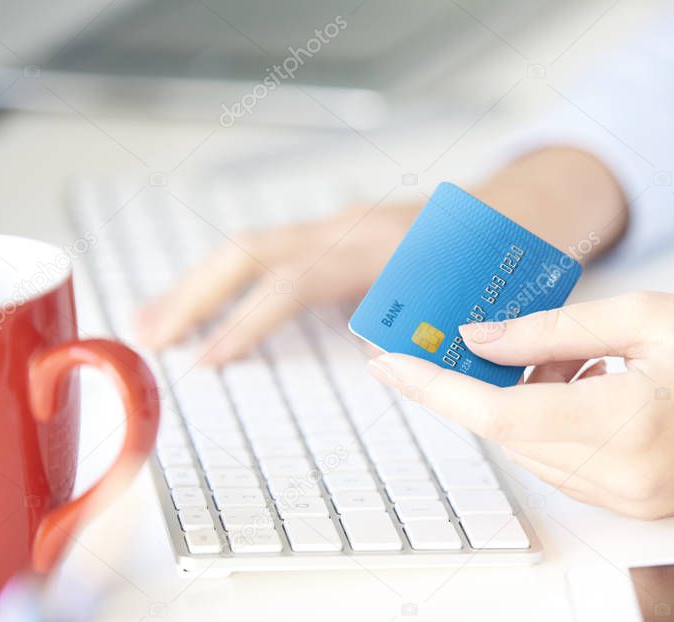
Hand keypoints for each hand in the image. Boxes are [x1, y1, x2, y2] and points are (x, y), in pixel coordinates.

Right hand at [134, 147, 627, 362]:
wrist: (526, 207)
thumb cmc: (511, 255)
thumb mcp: (483, 297)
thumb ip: (434, 330)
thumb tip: (377, 362)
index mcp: (384, 242)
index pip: (296, 279)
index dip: (250, 321)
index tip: (209, 359)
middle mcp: (353, 227)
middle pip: (252, 251)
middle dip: (194, 292)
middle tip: (148, 334)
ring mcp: (342, 227)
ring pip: (253, 248)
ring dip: (199, 285)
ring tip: (152, 321)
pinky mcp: (339, 237)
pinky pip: (272, 256)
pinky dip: (231, 282)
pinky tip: (204, 305)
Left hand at [366, 292, 673, 518]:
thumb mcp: (646, 312)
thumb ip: (551, 331)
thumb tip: (480, 341)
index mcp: (629, 425)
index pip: (499, 417)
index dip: (435, 389)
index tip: (386, 365)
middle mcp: (629, 480)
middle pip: (513, 438)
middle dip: (487, 388)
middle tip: (487, 339)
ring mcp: (639, 503)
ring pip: (540, 455)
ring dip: (528, 406)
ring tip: (571, 357)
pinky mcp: (648, 507)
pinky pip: (573, 469)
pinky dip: (559, 427)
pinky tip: (592, 386)